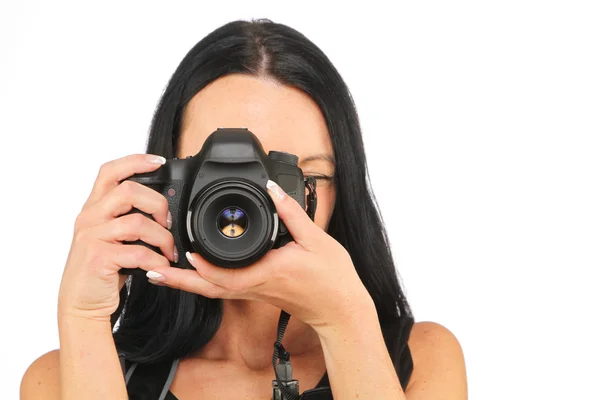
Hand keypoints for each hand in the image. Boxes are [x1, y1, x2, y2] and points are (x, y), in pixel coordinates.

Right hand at [58, 154, 176, 320]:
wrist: (81, 304)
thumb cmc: (101, 270)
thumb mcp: (111, 237)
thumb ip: (127, 218)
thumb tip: (163, 208)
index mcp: (94, 208)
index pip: (110, 172)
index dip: (135, 161)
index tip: (159, 162)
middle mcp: (89, 218)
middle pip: (129, 191)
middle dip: (158, 205)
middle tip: (168, 224)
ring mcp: (92, 237)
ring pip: (137, 222)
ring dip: (162, 238)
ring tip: (169, 252)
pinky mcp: (98, 259)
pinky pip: (138, 253)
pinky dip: (156, 260)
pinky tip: (160, 267)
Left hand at [144, 180, 374, 329]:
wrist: (339, 309)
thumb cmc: (331, 278)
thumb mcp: (316, 239)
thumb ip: (291, 213)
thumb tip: (271, 189)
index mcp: (268, 271)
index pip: (224, 274)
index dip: (200, 265)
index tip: (181, 251)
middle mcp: (255, 286)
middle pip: (208, 287)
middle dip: (178, 279)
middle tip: (151, 269)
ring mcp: (255, 292)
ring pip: (212, 291)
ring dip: (186, 281)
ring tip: (162, 271)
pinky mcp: (258, 292)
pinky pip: (223, 289)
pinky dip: (203, 281)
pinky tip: (195, 272)